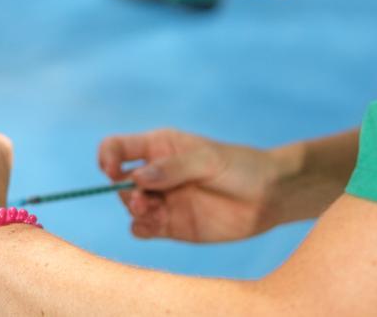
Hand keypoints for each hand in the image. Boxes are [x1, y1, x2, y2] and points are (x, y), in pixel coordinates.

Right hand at [99, 128, 312, 241]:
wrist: (269, 196)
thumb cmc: (241, 167)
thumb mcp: (207, 160)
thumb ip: (172, 168)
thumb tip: (136, 178)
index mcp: (160, 147)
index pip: (118, 147)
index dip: (107, 157)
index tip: (110, 170)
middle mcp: (156, 173)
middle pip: (119, 181)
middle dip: (123, 191)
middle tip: (143, 200)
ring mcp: (162, 200)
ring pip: (129, 206)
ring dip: (132, 210)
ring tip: (152, 212)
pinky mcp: (171, 225)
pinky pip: (142, 228)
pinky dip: (140, 228)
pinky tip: (154, 225)